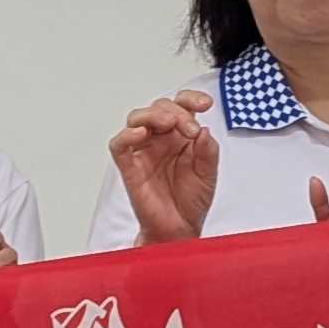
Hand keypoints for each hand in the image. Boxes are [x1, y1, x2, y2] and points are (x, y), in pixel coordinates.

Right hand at [107, 89, 220, 242]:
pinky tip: (140, 133)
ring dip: (152, 115)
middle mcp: (161, 139)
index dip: (191, 98)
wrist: (180, 229)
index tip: (205, 104)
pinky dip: (126, 135)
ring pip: (137, 118)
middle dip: (176, 112)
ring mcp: (144, 151)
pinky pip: (119, 145)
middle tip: (190, 130)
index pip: (181, 105)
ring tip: (169, 123)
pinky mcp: (129, 167)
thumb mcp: (209, 173)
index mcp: (181, 136)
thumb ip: (208, 150)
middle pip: (160, 108)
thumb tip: (203, 129)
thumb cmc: (191, 201)